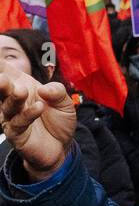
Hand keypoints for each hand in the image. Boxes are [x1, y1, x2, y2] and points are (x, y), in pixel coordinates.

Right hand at [0, 65, 76, 181]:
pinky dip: (28, 115)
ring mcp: (11, 117)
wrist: (62, 146)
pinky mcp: (16, 133)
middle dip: (1, 82)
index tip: (0, 59)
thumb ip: (58, 92)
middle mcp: (12, 100)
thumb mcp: (65, 103)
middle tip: (2, 78)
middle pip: (2, 88)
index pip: (6, 71)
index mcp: (21, 86)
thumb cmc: (58, 120)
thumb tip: (44, 89)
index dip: (1, 65)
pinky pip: (19, 123)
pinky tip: (38, 107)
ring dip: (14, 98)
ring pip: (7, 106)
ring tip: (21, 91)